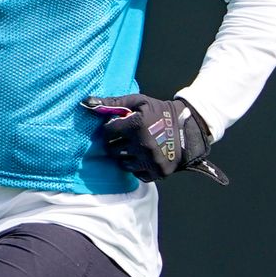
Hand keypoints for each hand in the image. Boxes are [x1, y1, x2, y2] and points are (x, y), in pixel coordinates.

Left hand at [82, 93, 227, 184]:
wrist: (188, 128)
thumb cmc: (159, 112)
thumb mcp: (138, 102)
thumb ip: (113, 102)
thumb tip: (87, 102)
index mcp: (136, 125)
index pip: (107, 132)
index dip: (111, 128)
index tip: (118, 126)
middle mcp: (142, 145)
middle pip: (112, 150)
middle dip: (115, 143)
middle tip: (126, 137)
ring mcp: (150, 160)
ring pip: (122, 164)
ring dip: (125, 156)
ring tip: (135, 147)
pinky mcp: (157, 172)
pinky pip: (136, 174)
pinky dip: (137, 167)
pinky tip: (144, 157)